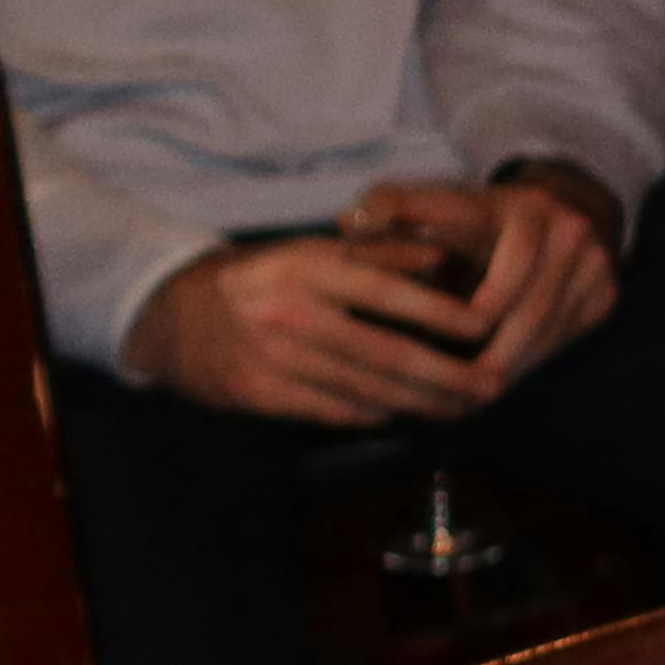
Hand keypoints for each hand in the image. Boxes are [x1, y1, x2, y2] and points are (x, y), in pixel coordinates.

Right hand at [124, 234, 491, 423]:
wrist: (173, 317)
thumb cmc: (262, 279)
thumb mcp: (312, 251)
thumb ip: (377, 253)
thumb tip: (443, 257)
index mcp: (306, 268)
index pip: (386, 291)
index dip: (440, 314)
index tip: (486, 329)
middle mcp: (290, 313)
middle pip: (384, 352)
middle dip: (446, 376)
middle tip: (491, 386)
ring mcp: (272, 358)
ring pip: (364, 388)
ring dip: (421, 402)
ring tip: (462, 407)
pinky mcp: (259, 395)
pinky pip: (333, 410)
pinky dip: (375, 413)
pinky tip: (406, 413)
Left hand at [340, 172, 619, 398]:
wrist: (560, 211)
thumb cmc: (479, 219)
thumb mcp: (436, 204)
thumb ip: (391, 211)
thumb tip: (348, 223)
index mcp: (512, 208)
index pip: (490, 272)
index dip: (464, 316)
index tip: (436, 346)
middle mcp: (561, 229)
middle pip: (522, 311)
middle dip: (487, 356)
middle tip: (452, 392)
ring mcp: (592, 261)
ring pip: (545, 330)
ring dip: (508, 368)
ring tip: (469, 398)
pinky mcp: (606, 291)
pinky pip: (566, 337)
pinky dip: (531, 362)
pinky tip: (500, 381)